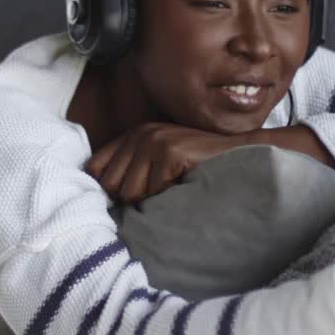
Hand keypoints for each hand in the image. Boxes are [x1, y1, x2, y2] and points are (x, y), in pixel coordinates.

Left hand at [85, 123, 241, 203]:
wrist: (239, 154)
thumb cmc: (198, 166)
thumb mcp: (158, 164)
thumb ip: (132, 172)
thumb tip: (104, 198)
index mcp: (132, 135)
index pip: (95, 169)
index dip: (109, 189)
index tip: (130, 197)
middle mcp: (139, 134)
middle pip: (111, 186)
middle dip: (132, 198)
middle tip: (158, 193)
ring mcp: (154, 140)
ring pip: (130, 193)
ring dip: (152, 200)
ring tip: (172, 187)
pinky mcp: (169, 151)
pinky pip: (153, 192)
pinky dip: (168, 197)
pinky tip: (184, 184)